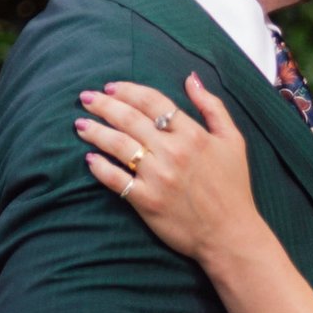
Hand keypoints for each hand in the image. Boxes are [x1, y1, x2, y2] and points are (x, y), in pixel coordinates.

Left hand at [78, 75, 260, 265]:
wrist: (230, 234)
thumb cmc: (233, 187)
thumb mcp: (233, 140)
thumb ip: (212, 106)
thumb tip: (190, 78)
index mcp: (192, 134)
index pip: (152, 102)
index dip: (128, 90)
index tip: (111, 87)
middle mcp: (172, 152)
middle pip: (129, 119)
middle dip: (103, 105)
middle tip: (85, 98)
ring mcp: (157, 177)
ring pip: (118, 145)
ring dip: (95, 132)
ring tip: (80, 125)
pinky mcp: (146, 201)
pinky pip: (115, 180)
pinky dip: (100, 168)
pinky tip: (89, 159)